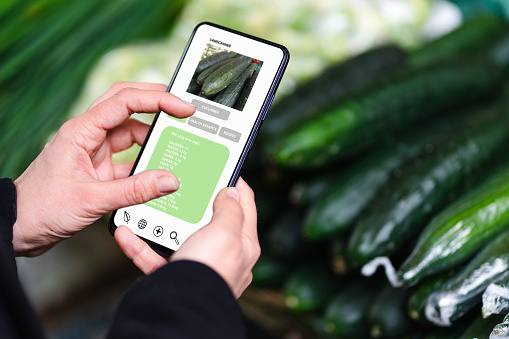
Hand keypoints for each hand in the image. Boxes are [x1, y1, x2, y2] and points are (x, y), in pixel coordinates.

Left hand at [13, 82, 194, 256]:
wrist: (19, 228)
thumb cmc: (42, 208)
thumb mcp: (92, 200)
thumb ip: (135, 190)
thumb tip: (170, 181)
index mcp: (81, 131)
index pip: (125, 102)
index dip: (158, 100)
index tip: (183, 108)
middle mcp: (89, 135)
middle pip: (127, 104)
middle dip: (157, 103)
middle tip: (184, 110)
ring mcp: (95, 151)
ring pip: (131, 131)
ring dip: (153, 137)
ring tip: (176, 144)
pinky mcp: (99, 168)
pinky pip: (129, 156)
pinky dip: (146, 161)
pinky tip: (160, 170)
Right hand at [114, 177, 259, 297]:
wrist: (181, 312)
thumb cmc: (210, 271)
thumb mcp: (225, 231)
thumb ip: (230, 209)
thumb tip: (232, 191)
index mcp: (243, 243)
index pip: (244, 204)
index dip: (234, 182)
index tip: (219, 168)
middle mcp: (222, 255)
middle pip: (208, 219)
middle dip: (193, 201)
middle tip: (181, 182)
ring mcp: (197, 266)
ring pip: (176, 237)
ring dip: (159, 221)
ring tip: (147, 204)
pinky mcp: (173, 278)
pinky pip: (154, 258)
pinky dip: (139, 245)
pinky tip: (125, 232)